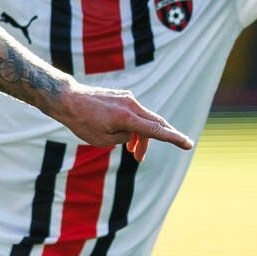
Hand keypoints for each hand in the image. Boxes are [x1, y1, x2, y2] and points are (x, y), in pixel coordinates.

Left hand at [46, 82, 191, 159]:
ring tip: (134, 153)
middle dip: (153, 142)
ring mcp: (127, 98)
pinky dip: (135, 126)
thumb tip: (132, 134)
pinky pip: (135, 113)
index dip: (174, 139)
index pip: (156, 130)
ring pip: (144, 120)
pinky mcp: (122, 97)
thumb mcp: (102, 140)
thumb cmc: (82, 122)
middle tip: (140, 158)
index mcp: (127, 117)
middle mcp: (131, 105)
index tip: (188, 144)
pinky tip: (127, 137)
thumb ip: (123, 138)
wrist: (67, 99)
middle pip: (155, 124)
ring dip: (142, 137)